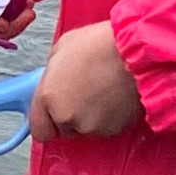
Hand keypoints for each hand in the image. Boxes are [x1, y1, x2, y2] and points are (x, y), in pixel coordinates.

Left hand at [31, 22, 142, 139]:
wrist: (136, 52)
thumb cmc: (100, 43)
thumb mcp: (61, 49)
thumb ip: (52, 75)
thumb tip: (54, 83)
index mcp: (48, 97)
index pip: (39, 130)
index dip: (48, 120)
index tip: (55, 110)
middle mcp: (67, 117)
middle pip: (64, 128)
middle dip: (71, 115)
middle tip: (84, 91)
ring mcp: (92, 126)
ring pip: (87, 128)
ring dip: (92, 115)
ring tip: (104, 89)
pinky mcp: (115, 129)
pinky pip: (107, 127)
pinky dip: (110, 116)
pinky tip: (116, 96)